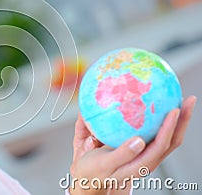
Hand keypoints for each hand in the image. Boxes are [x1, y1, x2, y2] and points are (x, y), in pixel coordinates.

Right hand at [69, 96, 196, 194]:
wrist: (88, 179)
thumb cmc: (94, 171)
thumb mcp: (104, 164)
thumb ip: (122, 154)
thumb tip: (139, 141)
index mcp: (141, 165)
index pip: (162, 144)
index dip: (170, 127)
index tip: (175, 109)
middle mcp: (147, 160)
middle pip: (172, 139)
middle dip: (183, 120)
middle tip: (189, 100)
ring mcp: (145, 155)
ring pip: (167, 136)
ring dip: (177, 120)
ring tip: (179, 100)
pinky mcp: (139, 150)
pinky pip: (155, 134)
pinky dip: (161, 121)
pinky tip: (154, 107)